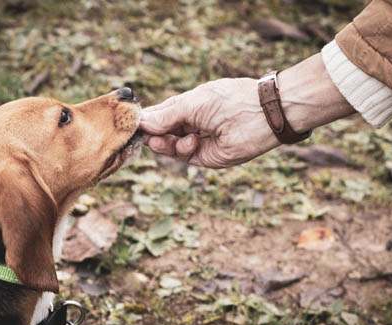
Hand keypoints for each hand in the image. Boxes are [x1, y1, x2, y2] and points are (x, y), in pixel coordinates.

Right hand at [141, 78, 278, 168]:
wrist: (260, 116)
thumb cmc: (228, 100)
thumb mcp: (191, 103)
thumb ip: (165, 116)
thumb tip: (141, 122)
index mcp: (186, 106)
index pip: (158, 114)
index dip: (145, 119)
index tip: (130, 124)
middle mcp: (190, 124)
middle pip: (160, 132)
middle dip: (151, 134)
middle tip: (143, 135)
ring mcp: (196, 141)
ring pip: (169, 146)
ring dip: (163, 144)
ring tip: (162, 140)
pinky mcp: (204, 156)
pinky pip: (183, 156)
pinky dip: (182, 149)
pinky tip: (191, 141)